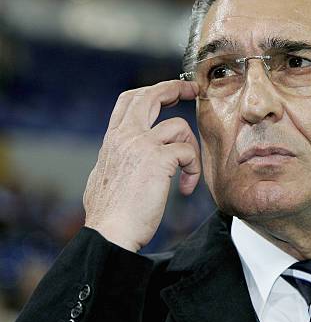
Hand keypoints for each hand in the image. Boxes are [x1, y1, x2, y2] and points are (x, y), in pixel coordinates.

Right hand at [83, 80, 200, 251]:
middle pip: (151, 95)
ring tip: (187, 174)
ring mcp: (141, 145)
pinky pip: (188, 152)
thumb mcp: (106, 176)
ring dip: (191, 148)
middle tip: (193, 91)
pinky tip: (185, 188)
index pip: (129, 100)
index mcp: (113, 140)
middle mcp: (125, 136)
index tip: (171, 91)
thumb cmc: (110, 214)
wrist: (110, 233)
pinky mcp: (158, 159)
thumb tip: (128, 157)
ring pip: (179, 125)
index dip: (152, 90)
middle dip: (174, 88)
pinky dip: (193, 170)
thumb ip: (120, 158)